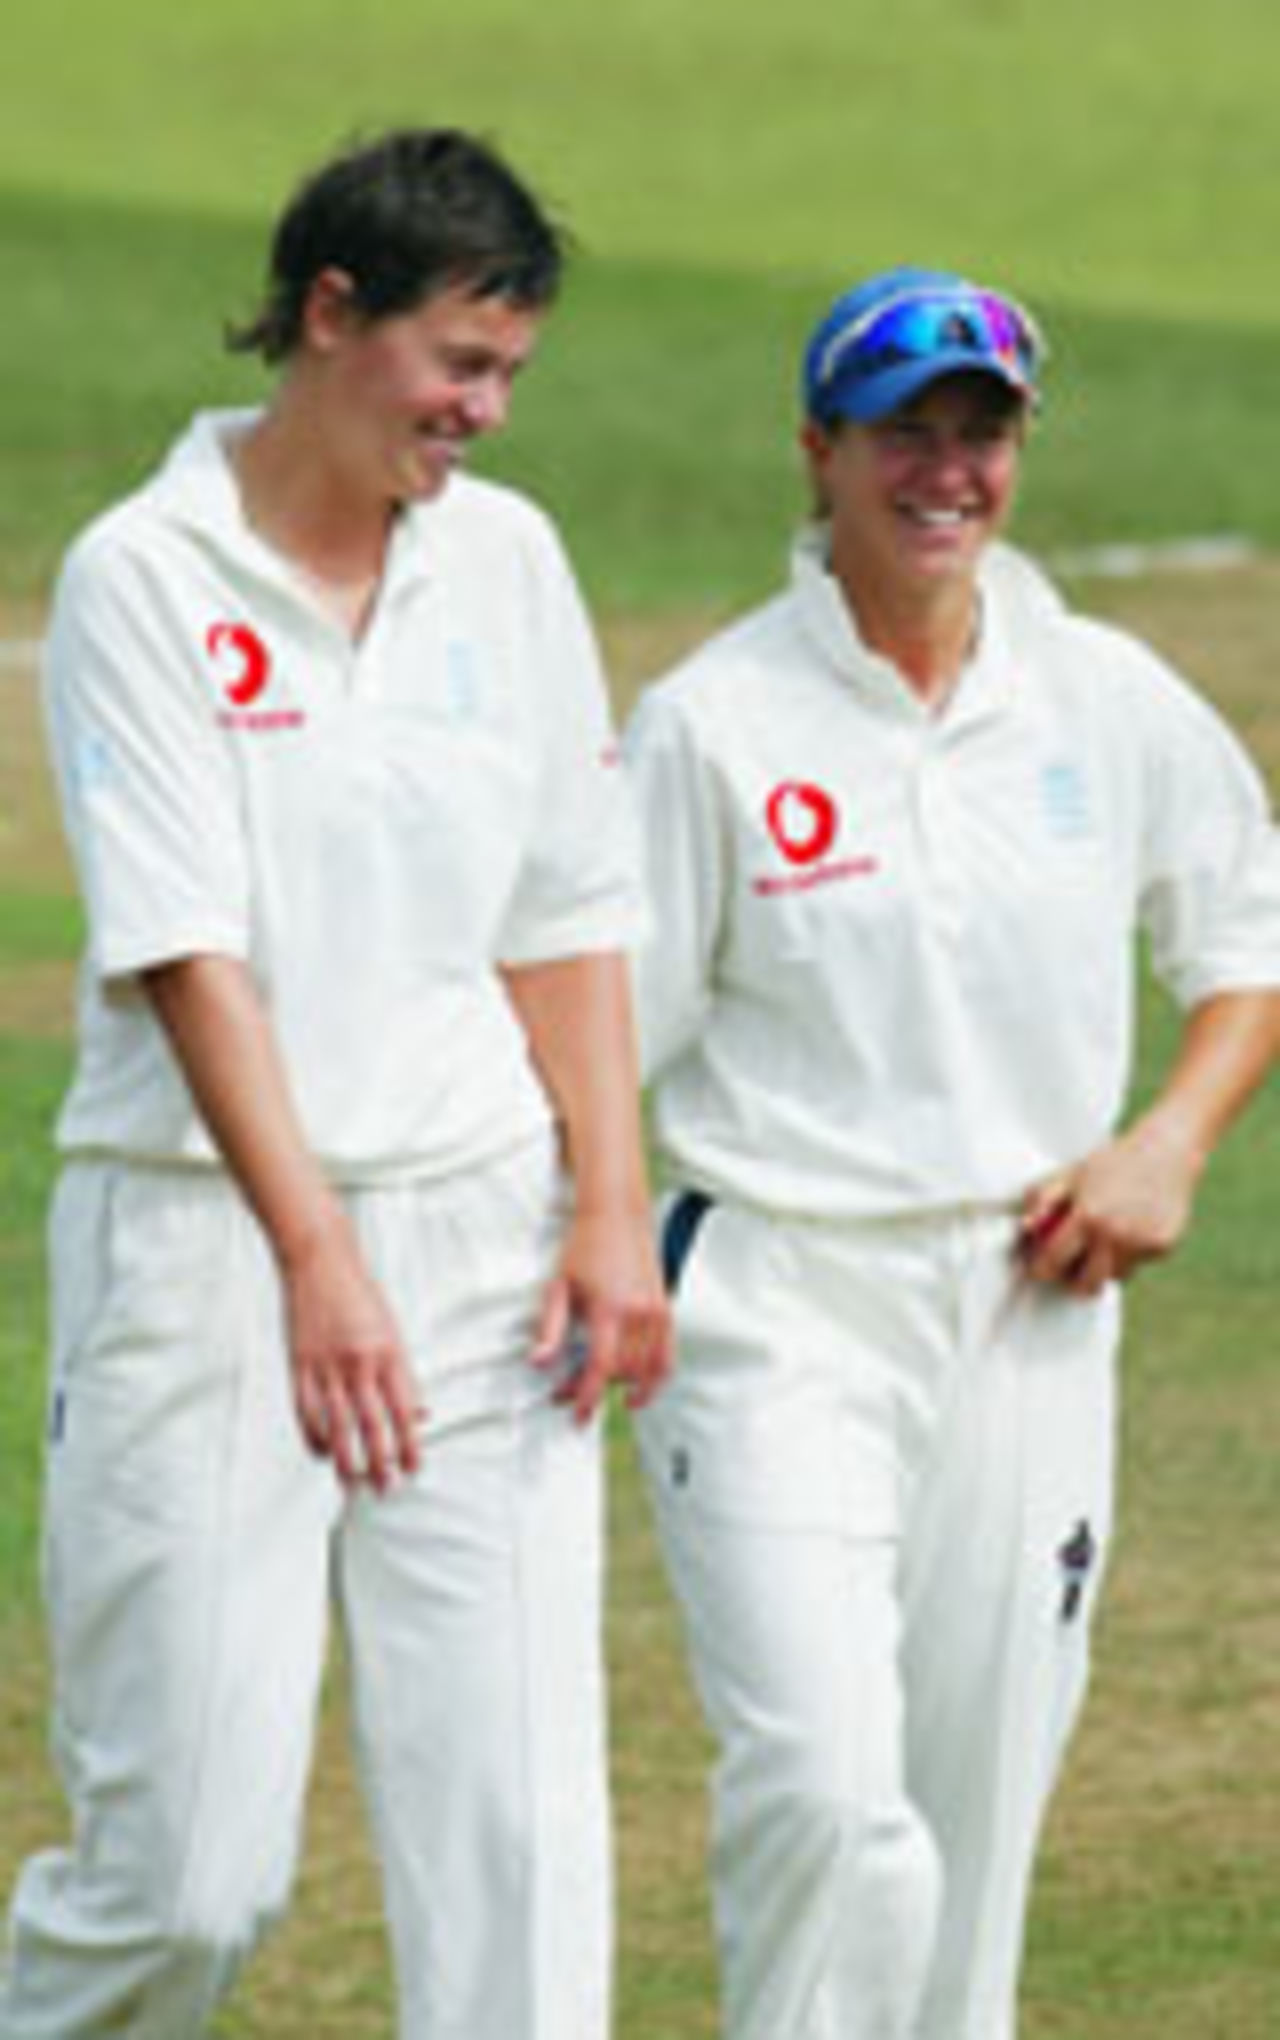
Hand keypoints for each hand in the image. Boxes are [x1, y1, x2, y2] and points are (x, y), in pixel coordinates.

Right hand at [281, 1216, 424, 1490]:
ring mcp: (325, 1365)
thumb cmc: (360, 1295)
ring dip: (346, 1461)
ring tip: (353, 1485)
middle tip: (386, 1489)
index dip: (410, 1444)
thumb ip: (404, 1374)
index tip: (415, 1468)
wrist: (319, 1260)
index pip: (403, 1410)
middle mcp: (358, 1362)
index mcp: (388, 1352)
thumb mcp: (393, 1330)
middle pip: (372, 1425)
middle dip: (381, 1463)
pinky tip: (323, 1454)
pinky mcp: (299, 1365)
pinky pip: (306, 1412)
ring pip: (337, 1426)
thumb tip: (420, 1414)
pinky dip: (315, 1438)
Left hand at [529, 1206, 672, 1422]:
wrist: (616, 1215)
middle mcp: (637, 1313)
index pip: (600, 1368)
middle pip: (621, 1373)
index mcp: (608, 1308)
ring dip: (622, 1386)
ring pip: (646, 1370)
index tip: (576, 1416)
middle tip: (569, 1390)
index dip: (587, 1397)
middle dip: (595, 1389)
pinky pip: (667, 1357)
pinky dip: (655, 1378)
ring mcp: (656, 1312)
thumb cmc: (584, 1247)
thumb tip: (539, 1363)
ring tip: (598, 1387)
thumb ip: (550, 1329)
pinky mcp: (666, 1309)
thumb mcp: (558, 1287)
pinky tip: (637, 1389)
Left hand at [1018, 1115, 1203, 1296]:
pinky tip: (1132, 1226)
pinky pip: (1138, 1264)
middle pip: (1086, 1286)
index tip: (1039, 1268)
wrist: (1165, 1152)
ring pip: (1115, 1276)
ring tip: (1105, 1236)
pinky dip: (1130, 1254)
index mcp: (1088, 1217)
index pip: (1054, 1263)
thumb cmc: (1113, 1162)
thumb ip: (1043, 1198)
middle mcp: (1116, 1235)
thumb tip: (1025, 1226)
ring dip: (1104, 1266)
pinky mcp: (1163, 1247)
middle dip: (1073, 1280)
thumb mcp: (1072, 1173)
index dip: (1041, 1270)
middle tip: (1070, 1265)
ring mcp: (1142, 1244)